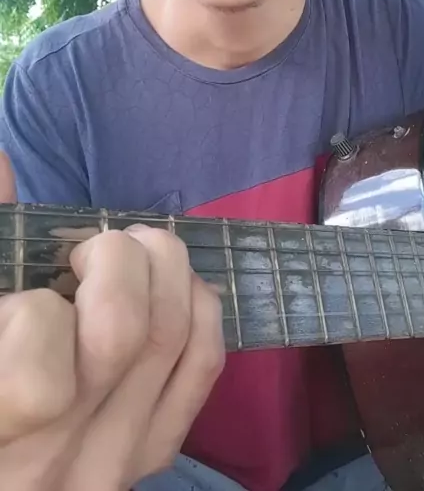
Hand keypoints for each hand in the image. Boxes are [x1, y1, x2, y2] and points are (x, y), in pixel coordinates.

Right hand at [0, 151, 224, 490]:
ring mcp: (116, 460)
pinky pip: (204, 363)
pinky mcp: (155, 452)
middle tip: (88, 252)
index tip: (18, 301)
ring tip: (131, 255)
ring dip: (163, 266)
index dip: (33, 314)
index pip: (38, 379)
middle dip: (115, 258)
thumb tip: (4, 162)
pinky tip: (172, 288)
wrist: (6, 481)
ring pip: (173, 336)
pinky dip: (199, 306)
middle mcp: (61, 459)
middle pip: (124, 334)